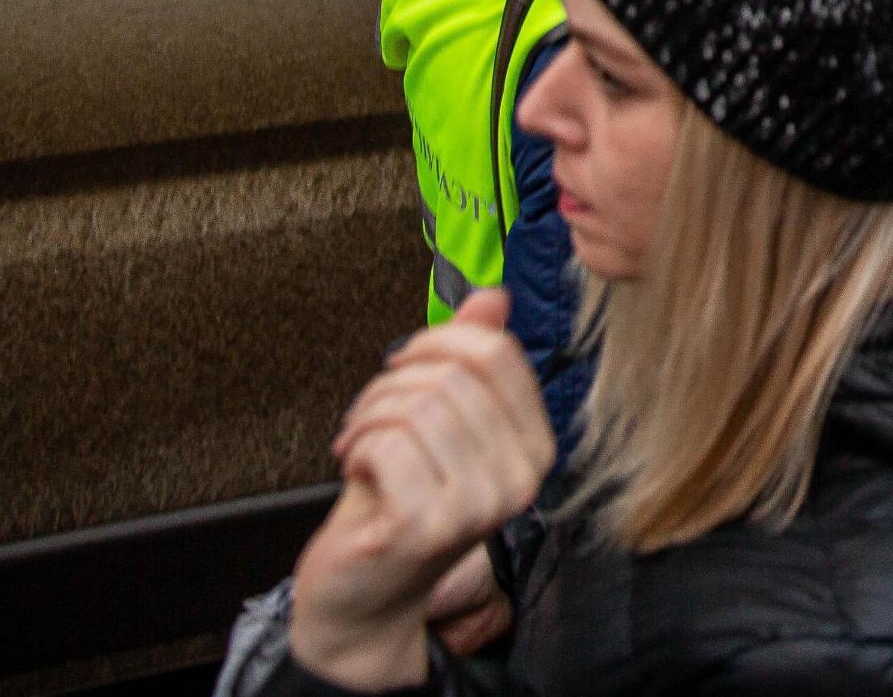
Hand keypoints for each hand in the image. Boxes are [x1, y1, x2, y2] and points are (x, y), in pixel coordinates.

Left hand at [290, 291, 552, 690]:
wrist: (365, 596)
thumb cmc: (398, 504)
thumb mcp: (438, 424)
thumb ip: (470, 361)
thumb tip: (493, 295)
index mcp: (534, 448)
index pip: (498, 353)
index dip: (438, 341)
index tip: (404, 364)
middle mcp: (520, 479)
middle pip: (452, 375)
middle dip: (392, 384)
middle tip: (370, 418)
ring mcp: (479, 506)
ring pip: (418, 405)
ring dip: (369, 417)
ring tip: (361, 446)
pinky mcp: (429, 526)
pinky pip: (387, 444)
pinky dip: (358, 449)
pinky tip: (358, 473)